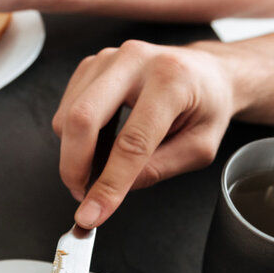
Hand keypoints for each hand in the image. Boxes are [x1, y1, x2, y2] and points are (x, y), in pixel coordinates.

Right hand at [52, 41, 234, 228]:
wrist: (206, 72)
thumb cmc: (206, 106)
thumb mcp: (199, 148)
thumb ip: (158, 169)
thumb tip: (114, 190)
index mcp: (171, 80)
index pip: (132, 142)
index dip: (109, 184)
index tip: (92, 214)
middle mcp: (135, 60)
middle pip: (83, 118)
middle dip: (74, 166)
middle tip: (81, 194)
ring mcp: (109, 58)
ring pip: (68, 116)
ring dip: (75, 154)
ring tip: (102, 166)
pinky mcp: (92, 64)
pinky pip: (66, 108)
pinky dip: (75, 137)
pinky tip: (99, 142)